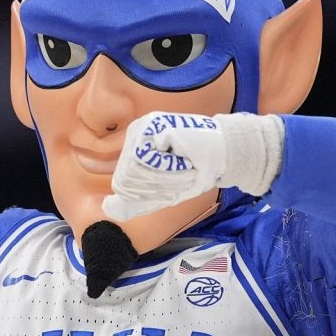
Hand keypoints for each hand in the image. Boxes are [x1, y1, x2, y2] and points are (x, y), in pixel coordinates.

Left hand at [101, 111, 281, 222]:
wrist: (225, 152)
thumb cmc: (198, 170)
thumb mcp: (165, 190)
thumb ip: (139, 199)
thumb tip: (110, 209)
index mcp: (134, 149)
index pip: (123, 183)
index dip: (145, 195)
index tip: (170, 190)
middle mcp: (135, 135)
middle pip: (128, 178)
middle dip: (156, 187)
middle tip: (180, 178)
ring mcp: (143, 128)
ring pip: (136, 170)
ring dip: (164, 179)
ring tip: (183, 169)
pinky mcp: (154, 125)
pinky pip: (148, 160)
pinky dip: (169, 168)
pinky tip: (183, 159)